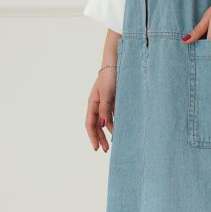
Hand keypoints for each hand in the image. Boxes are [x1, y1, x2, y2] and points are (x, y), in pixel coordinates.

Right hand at [86, 30, 120, 151]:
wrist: (118, 61)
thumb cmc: (110, 76)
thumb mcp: (107, 94)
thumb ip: (105, 110)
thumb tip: (103, 126)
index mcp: (92, 103)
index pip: (90, 124)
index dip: (93, 137)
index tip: (97, 148)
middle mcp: (98, 104)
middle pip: (97, 125)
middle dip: (101, 138)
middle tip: (107, 150)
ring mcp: (106, 103)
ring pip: (106, 122)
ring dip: (109, 132)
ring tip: (115, 143)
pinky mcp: (115, 101)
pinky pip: (113, 116)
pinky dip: (116, 124)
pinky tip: (120, 130)